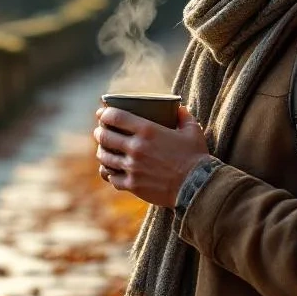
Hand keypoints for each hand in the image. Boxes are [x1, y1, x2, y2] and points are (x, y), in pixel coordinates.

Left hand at [94, 104, 212, 207]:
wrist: (197, 187)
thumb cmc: (196, 157)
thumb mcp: (192, 131)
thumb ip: (184, 117)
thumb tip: (179, 109)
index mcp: (147, 130)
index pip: (115, 117)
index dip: (104, 114)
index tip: (101, 114)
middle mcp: (136, 147)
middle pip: (105, 136)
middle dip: (99, 132)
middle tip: (100, 132)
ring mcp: (132, 167)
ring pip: (105, 158)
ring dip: (102, 152)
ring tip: (104, 151)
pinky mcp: (133, 185)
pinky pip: (112, 178)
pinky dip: (109, 173)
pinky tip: (111, 171)